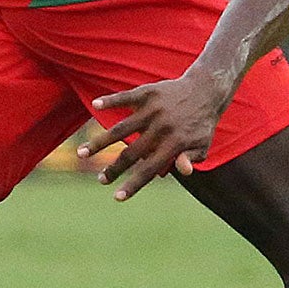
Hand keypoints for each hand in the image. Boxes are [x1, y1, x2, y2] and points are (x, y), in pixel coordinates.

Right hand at [79, 70, 229, 200]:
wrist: (206, 90)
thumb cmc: (202, 123)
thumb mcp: (203, 145)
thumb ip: (191, 158)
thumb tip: (183, 172)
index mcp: (175, 143)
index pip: (150, 169)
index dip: (133, 184)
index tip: (117, 197)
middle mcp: (162, 128)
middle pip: (131, 153)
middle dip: (113, 169)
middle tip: (100, 180)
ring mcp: (154, 110)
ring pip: (121, 128)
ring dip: (100, 142)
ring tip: (81, 153)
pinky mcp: (149, 93)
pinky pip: (126, 97)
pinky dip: (111, 101)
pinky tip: (95, 105)